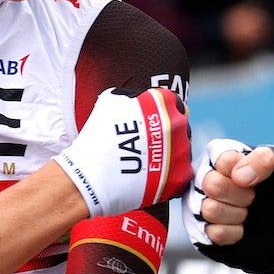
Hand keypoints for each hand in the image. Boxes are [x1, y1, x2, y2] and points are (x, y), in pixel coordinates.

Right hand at [53, 86, 191, 217]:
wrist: (91, 175)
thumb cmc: (97, 137)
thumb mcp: (112, 101)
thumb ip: (136, 97)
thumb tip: (142, 99)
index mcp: (163, 101)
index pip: (176, 106)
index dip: (164, 117)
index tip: (153, 128)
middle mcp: (177, 122)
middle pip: (181, 129)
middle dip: (168, 137)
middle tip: (147, 147)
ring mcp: (182, 150)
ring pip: (183, 151)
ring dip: (170, 156)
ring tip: (146, 164)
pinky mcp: (181, 176)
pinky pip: (182, 174)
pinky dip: (170, 177)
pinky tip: (152, 177)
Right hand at [186, 140, 273, 273]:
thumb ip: (265, 157)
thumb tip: (239, 175)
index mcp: (220, 155)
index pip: (224, 160)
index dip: (246, 172)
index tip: (255, 179)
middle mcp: (203, 177)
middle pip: (212, 184)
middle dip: (242, 195)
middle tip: (252, 198)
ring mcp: (198, 204)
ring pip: (210, 210)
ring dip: (238, 214)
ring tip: (246, 212)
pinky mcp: (200, 231)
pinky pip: (215, 233)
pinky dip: (235, 233)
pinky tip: (240, 228)